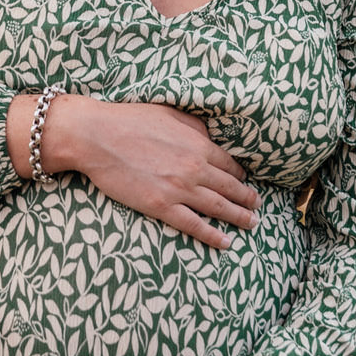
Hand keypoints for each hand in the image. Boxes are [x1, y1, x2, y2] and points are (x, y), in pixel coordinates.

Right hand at [11, 94, 260, 249]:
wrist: (97, 136)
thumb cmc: (129, 120)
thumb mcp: (169, 113)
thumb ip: (194, 127)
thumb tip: (209, 137)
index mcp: (198, 144)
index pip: (229, 164)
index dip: (240, 176)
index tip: (244, 182)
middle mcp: (194, 168)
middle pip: (231, 188)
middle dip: (248, 199)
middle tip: (258, 207)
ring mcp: (179, 189)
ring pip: (219, 207)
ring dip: (239, 217)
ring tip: (252, 224)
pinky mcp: (161, 206)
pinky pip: (194, 225)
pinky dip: (213, 235)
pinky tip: (226, 242)